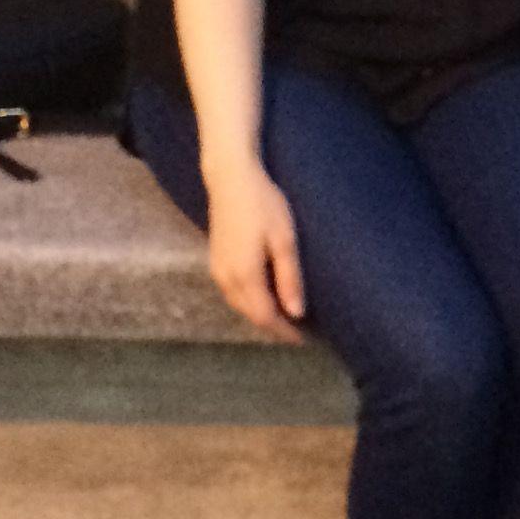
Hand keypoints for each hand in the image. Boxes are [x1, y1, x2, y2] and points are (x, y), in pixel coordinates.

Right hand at [205, 164, 307, 337]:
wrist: (230, 178)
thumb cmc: (262, 204)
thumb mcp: (284, 239)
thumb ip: (289, 278)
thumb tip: (297, 313)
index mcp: (245, 275)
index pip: (265, 316)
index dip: (284, 332)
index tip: (304, 339)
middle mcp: (226, 278)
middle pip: (250, 314)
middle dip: (273, 327)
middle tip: (298, 332)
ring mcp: (217, 269)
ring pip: (239, 305)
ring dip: (260, 314)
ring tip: (284, 318)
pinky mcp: (215, 260)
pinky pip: (233, 292)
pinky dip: (250, 301)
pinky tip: (264, 296)